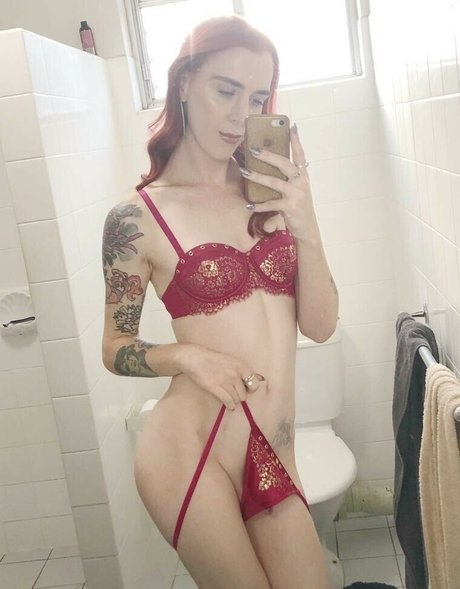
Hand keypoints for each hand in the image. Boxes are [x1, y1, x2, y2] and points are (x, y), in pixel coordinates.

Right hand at [180, 344, 264, 410]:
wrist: (194, 358)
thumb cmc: (213, 359)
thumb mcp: (231, 361)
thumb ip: (244, 371)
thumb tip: (261, 378)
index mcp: (240, 365)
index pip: (254, 383)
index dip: (250, 389)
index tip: (245, 389)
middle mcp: (234, 374)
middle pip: (244, 394)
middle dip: (239, 395)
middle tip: (233, 393)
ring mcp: (225, 381)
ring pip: (237, 399)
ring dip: (233, 400)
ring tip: (228, 397)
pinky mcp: (215, 388)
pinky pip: (228, 402)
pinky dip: (229, 406)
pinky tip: (228, 405)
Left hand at [241, 124, 316, 240]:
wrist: (307, 227)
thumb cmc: (298, 207)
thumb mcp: (296, 190)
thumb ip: (287, 179)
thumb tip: (267, 168)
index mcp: (303, 175)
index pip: (300, 154)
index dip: (296, 140)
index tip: (292, 125)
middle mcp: (301, 182)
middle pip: (284, 164)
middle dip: (268, 155)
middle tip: (253, 149)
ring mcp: (297, 194)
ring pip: (275, 182)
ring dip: (258, 177)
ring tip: (245, 171)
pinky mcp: (290, 206)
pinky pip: (272, 203)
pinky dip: (259, 205)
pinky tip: (249, 205)